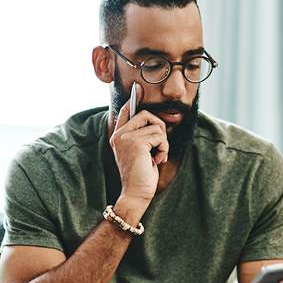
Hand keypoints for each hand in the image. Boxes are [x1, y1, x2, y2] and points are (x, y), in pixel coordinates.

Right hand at [109, 83, 169, 203]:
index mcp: (118, 136)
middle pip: (146, 115)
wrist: (135, 194)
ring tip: (156, 156)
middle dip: (159, 130)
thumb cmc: (141, 176)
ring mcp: (126, 137)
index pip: (126, 111)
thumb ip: (144, 137)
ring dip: (163, 143)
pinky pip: (160, 136)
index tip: (138, 89)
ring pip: (156, 126)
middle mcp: (119, 134)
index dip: (133, 99)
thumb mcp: (142, 153)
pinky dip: (164, 149)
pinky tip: (156, 160)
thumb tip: (156, 121)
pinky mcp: (136, 142)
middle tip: (158, 148)